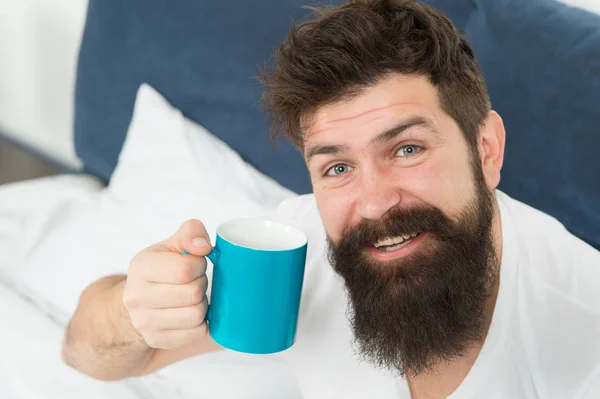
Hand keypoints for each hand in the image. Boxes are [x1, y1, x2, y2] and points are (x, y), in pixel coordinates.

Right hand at [123, 220, 212, 349]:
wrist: (139, 299)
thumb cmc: (162, 267)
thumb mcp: (173, 244)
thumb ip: (191, 232)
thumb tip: (203, 246)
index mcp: (140, 267)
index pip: (184, 270)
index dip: (199, 265)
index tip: (195, 263)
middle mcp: (136, 296)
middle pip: (193, 293)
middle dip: (201, 284)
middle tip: (193, 281)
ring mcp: (144, 322)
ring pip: (196, 314)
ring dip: (201, 304)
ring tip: (191, 296)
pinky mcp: (157, 340)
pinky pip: (197, 333)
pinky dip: (201, 323)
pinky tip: (190, 312)